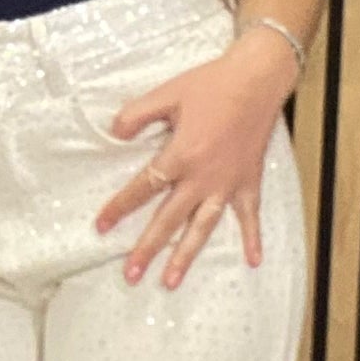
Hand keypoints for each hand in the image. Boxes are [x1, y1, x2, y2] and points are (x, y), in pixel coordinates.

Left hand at [94, 27, 296, 288]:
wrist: (258, 79)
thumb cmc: (211, 84)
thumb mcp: (167, 93)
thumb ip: (138, 115)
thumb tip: (115, 132)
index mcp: (181, 156)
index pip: (143, 188)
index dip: (120, 207)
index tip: (102, 226)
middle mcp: (202, 177)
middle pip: (169, 220)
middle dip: (148, 248)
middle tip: (131, 274)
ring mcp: (227, 183)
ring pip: (203, 227)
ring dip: (186, 255)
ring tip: (171, 281)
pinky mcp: (248, 181)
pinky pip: (250, 215)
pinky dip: (253, 237)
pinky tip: (253, 261)